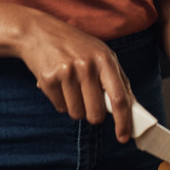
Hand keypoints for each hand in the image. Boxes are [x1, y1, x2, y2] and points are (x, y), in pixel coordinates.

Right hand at [13, 12, 134, 142]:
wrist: (39, 32)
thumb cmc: (75, 45)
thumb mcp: (101, 53)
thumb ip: (116, 78)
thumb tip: (130, 106)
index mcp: (105, 60)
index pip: (120, 98)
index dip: (123, 121)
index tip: (124, 136)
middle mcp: (87, 66)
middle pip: (96, 112)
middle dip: (94, 116)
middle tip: (90, 104)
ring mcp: (67, 73)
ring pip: (76, 113)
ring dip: (75, 107)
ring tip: (72, 87)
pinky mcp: (48, 80)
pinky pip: (60, 107)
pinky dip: (61, 101)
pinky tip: (59, 84)